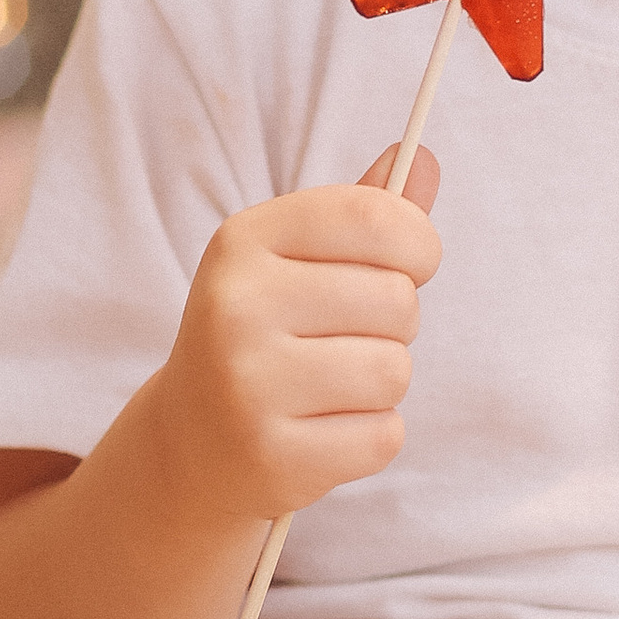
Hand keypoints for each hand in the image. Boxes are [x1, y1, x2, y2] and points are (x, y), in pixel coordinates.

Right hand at [166, 148, 440, 525]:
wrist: (192, 443)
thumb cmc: (265, 334)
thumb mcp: (296, 260)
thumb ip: (363, 213)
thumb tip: (427, 161)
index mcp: (243, 241)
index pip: (373, 216)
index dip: (418, 242)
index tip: (413, 263)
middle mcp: (236, 307)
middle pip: (396, 299)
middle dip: (395, 322)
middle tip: (344, 338)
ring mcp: (248, 386)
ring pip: (394, 370)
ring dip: (383, 383)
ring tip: (331, 386)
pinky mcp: (272, 457)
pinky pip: (383, 435)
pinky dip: (370, 436)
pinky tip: (322, 430)